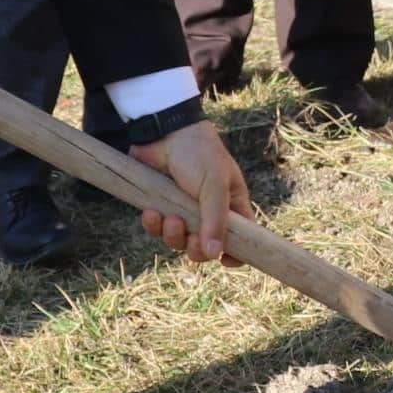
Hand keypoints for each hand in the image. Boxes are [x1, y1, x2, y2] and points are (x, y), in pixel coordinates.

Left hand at [134, 120, 250, 265]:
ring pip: (178, 241)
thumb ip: (215, 219)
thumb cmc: (200, 153)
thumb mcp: (215, 185)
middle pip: (204, 249)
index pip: (240, 240)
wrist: (166, 132)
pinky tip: (151, 212)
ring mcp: (184, 212)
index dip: (234, 255)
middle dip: (194, 248)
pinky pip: (157, 229)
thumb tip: (215, 254)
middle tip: (190, 237)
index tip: (224, 260)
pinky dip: (154, 225)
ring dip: (172, 236)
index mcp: (231, 207)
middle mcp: (208, 214)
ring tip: (170, 218)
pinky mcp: (162, 207)